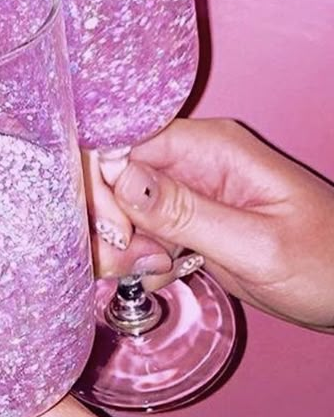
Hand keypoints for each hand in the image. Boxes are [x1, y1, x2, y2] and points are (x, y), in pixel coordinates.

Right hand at [108, 118, 333, 330]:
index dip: (105, 182)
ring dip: (123, 244)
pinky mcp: (187, 222)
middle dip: (110, 220)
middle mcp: (193, 161)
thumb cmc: (325, 262)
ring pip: (122, 206)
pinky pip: (141, 229)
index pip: (127, 141)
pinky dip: (139, 256)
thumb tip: (119, 178)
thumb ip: (185, 213)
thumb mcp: (256, 244)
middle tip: (131, 262)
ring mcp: (188, 192)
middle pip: (115, 173)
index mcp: (212, 147)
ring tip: (156, 271)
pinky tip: (162, 274)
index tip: (115, 231)